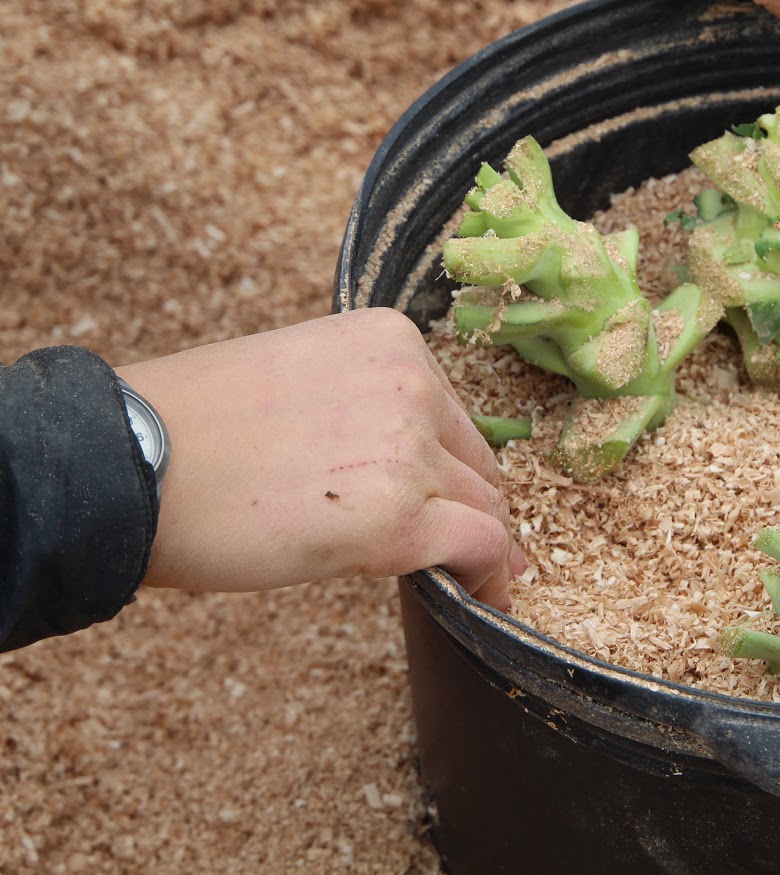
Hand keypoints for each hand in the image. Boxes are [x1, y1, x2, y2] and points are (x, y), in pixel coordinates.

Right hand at [116, 309, 523, 608]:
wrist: (125, 466)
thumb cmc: (185, 432)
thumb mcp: (296, 384)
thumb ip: (361, 411)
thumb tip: (405, 471)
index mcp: (387, 340)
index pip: (450, 414)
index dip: (450, 467)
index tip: (450, 503)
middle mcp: (412, 384)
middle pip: (474, 462)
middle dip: (469, 509)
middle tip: (463, 555)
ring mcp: (409, 450)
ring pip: (485, 507)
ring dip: (478, 547)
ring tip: (469, 582)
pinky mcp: (399, 520)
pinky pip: (481, 548)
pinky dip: (491, 580)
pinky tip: (484, 601)